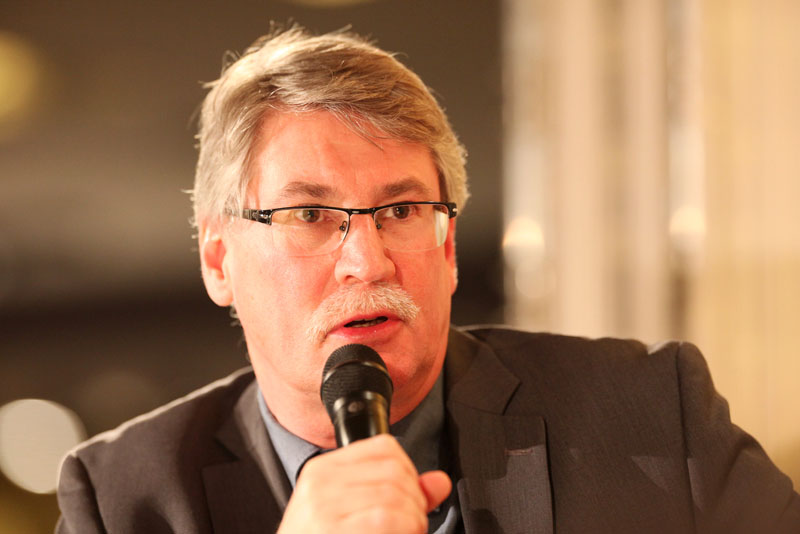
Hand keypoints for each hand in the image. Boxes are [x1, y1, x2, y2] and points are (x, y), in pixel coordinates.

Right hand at [277, 434, 451, 533]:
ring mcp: (323, 508)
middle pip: (395, 472)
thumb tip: (439, 482)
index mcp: (323, 471)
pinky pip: (386, 520)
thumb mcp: (351, 514)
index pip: (384, 447)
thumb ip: (398, 495)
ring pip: (395, 497)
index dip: (410, 471)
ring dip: (412, 522)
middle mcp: (320, 484)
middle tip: (410, 525)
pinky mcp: (332, 530)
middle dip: (415, 502)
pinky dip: (404, 531)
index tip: (409, 497)